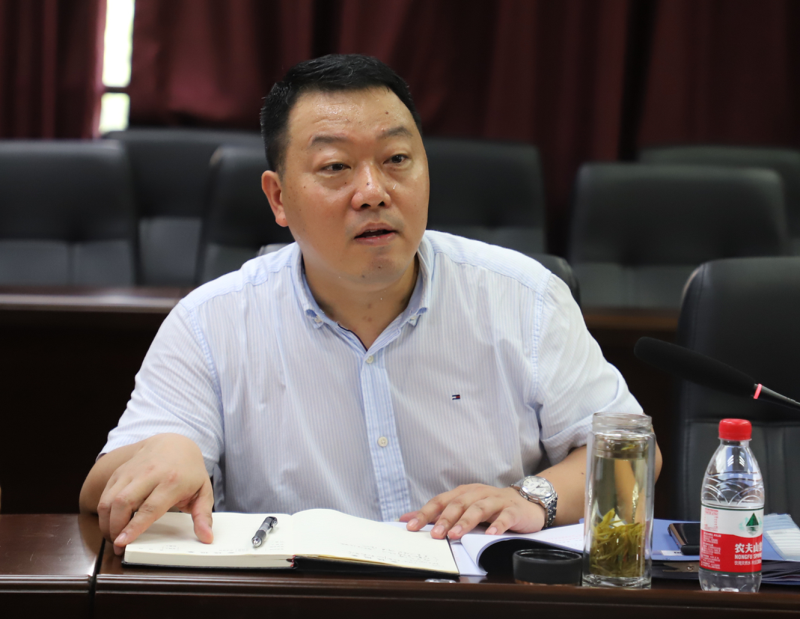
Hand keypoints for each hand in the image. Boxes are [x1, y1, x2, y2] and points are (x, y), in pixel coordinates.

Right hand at [96, 433, 213, 554]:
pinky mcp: (120, 471)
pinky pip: (105, 493)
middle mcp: (150, 474)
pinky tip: (111, 522)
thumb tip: (207, 538)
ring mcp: (132, 471)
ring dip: (106, 522)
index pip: (150, 507)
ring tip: (113, 536)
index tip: (123, 542)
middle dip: (115, 528)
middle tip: (118, 546)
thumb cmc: (189, 471)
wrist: (174, 443)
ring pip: (109, 498)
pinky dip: (104, 511)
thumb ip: (203, 516)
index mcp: (172, 481)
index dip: (134, 527)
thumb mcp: (203, 491)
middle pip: (124, 503)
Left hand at [399, 483, 545, 539]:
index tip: (411, 526)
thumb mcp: (464, 508)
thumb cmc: (490, 507)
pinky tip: (490, 534)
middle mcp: (478, 494)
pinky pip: (505, 517)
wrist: (526, 503)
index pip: (441, 501)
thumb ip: (438, 514)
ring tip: (456, 535)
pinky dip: (497, 525)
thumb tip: (406, 519)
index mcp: (463, 493)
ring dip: (466, 521)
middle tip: (435, 534)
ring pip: (479, 509)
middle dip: (445, 519)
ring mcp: (496, 501)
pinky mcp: (513, 510)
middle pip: (458, 504)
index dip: (425, 513)